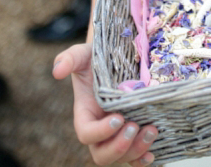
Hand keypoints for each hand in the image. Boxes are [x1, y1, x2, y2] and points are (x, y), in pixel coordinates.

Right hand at [53, 43, 157, 164]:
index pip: (86, 134)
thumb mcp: (83, 54)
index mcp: (84, 115)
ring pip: (121, 157)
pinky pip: (135, 157)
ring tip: (152, 130)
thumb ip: (69, 59)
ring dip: (136, 150)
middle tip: (134, 126)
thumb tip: (57, 71)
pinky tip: (153, 154)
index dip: (100, 131)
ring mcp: (116, 136)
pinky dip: (143, 160)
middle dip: (118, 146)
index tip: (118, 117)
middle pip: (102, 154)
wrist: (119, 57)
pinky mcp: (133, 136)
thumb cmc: (98, 57)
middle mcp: (99, 130)